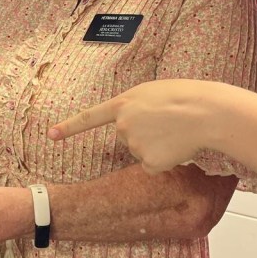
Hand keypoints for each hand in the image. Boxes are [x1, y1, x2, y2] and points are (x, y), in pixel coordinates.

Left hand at [48, 80, 221, 174]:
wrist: (205, 112)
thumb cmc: (186, 96)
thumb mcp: (154, 91)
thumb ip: (137, 106)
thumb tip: (138, 124)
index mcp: (123, 104)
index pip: (89, 118)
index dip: (70, 127)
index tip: (51, 135)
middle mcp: (123, 125)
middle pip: (127, 137)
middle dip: (145, 132)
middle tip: (168, 121)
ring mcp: (134, 145)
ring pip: (142, 151)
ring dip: (157, 145)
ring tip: (176, 130)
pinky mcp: (148, 162)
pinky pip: (153, 166)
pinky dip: (164, 161)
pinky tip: (176, 147)